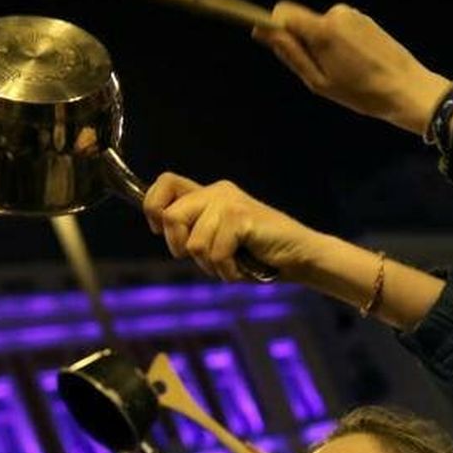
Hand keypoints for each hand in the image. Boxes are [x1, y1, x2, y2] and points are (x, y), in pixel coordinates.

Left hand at [143, 174, 323, 280]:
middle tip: (206, 258)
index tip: (160, 230)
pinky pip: (215, 252)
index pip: (166, 183)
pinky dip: (228, 270)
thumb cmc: (258, 254)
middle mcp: (217, 192)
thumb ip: (193, 230)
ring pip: (193, 242)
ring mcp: (229, 203)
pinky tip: (243, 268)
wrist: (299, 257)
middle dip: (179, 247)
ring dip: (211, 265)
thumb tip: (161, 228)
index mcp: (209, 194)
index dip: (153, 207)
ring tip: (232, 264)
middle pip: (171, 216)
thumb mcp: (217, 240)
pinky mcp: (241, 217)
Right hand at [253, 1, 452, 135]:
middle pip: (302, 21)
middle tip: (324, 72)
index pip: (282, 12)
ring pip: (321, 25)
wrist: (407, 89)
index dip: (276, 28)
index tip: (280, 47)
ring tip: (345, 71)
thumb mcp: (318, 81)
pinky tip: (358, 64)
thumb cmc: (361, 93)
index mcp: (322, 29)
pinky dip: (340, 43)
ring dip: (325, 45)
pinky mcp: (365, 18)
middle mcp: (336, 13)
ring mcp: (353, 14)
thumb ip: (290, 53)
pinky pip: (339, 27)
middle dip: (305, 43)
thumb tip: (262, 30)